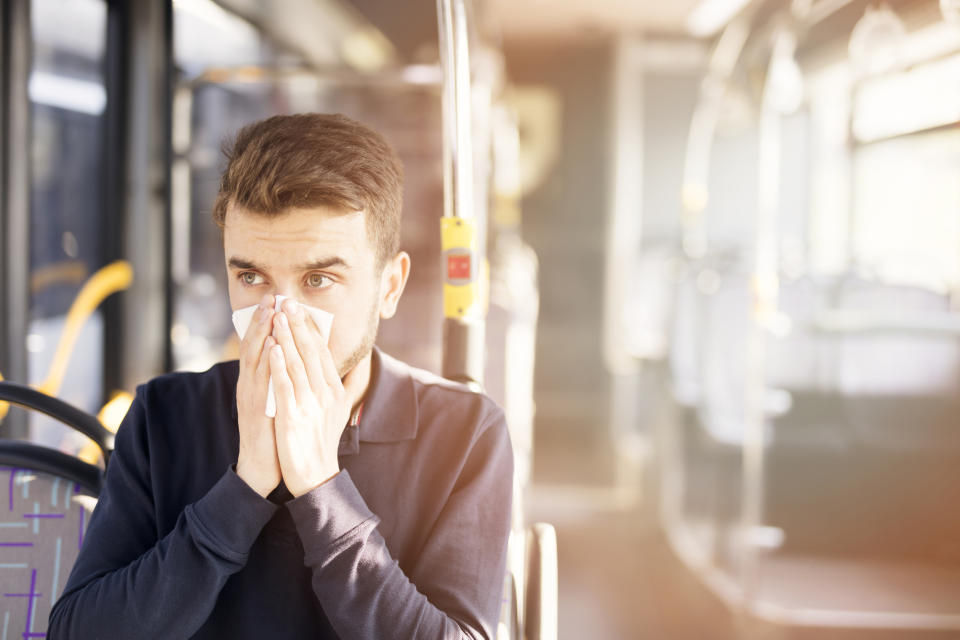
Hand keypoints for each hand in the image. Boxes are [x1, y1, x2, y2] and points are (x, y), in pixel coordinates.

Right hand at [235, 294, 281, 496]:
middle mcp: (249, 383)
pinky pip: (260, 380)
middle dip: (262, 319)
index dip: (267, 322)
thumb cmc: (273, 432)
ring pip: (254, 358)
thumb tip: (294, 360)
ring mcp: (250, 395)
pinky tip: (272, 344)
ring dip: (262, 332)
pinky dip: (265, 361)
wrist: (260, 466)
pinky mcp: (254, 408)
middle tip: (272, 296)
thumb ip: (282, 380)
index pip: (261, 345)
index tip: (276, 300)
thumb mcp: (278, 400)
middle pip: (253, 345)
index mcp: (256, 381)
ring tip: (270, 310)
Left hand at [268, 298, 365, 496]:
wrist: (315, 476)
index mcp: (334, 390)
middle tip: (288, 301)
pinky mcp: (293, 417)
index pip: (322, 352)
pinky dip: (279, 365)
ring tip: (277, 315)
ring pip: (297, 364)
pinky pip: (285, 386)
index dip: (311, 329)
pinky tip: (272, 347)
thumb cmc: (322, 441)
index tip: (301, 308)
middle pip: (311, 353)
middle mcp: (325, 394)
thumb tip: (362, 361)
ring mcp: (309, 405)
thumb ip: (348, 383)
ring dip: (287, 337)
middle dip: (298, 325)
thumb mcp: (341, 410)